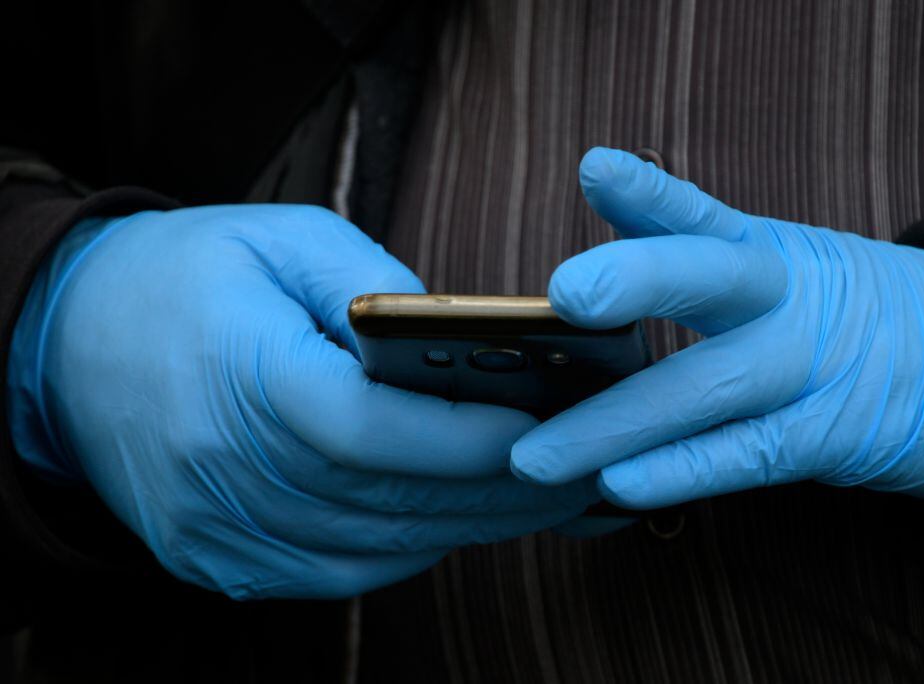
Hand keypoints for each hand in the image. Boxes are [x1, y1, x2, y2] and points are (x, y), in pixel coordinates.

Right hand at [7, 205, 594, 598]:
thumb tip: (468, 343)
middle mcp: (228, 471)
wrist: (67, 344)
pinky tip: (458, 518)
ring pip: (376, 549)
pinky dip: (410, 547)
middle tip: (579, 476)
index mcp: (243, 378)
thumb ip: (379, 288)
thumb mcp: (285, 241)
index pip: (373, 431)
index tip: (545, 431)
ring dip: (467, 527)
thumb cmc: (187, 277)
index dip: (468, 439)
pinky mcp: (221, 559)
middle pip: (390, 500)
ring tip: (541, 499)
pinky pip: (340, 572)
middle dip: (499, 494)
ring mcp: (221, 530)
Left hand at [511, 148, 923, 508]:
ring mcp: (809, 368)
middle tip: (567, 292)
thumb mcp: (773, 268)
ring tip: (535, 457)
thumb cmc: (829, 313)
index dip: (647, 192)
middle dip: (639, 278)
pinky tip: (619, 483)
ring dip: (614, 425)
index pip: (698, 213)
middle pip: (712, 278)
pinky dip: (678, 470)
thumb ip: (685, 265)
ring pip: (707, 388)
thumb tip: (576, 284)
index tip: (595, 168)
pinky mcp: (828, 436)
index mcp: (762, 250)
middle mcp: (784, 298)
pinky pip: (743, 455)